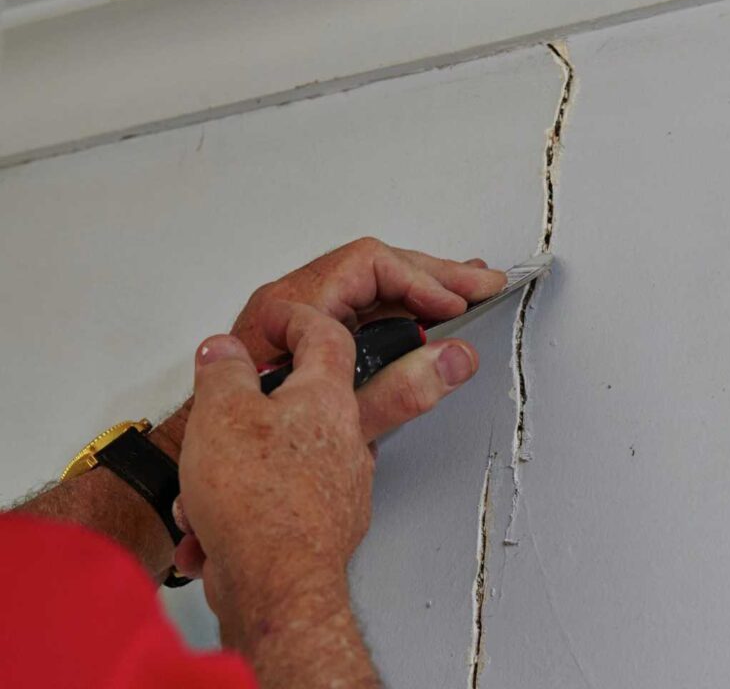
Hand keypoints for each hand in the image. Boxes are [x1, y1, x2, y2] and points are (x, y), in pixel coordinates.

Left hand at [155, 238, 506, 455]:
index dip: (419, 280)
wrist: (213, 495)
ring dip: (422, 284)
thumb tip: (452, 359)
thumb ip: (400, 390)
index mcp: (288, 309)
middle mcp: (291, 304)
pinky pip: (362, 307)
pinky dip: (402, 306)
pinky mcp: (309, 340)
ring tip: (468, 286)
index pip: (368, 267)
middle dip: (434, 274)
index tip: (456, 304)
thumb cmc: (255, 459)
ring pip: (369, 285)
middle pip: (373, 268)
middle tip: (483, 281)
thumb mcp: (338, 425)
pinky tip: (430, 312)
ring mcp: (300, 320)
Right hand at [177, 302, 372, 672]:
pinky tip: (210, 532)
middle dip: (249, 415)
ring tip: (202, 496)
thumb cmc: (259, 501)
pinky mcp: (322, 526)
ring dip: (233, 474)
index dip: (298, 319)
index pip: (326, 336)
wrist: (276, 585)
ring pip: (279, 461)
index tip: (279, 318)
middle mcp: (344, 440)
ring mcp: (338, 485)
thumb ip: (224, 372)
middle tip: (222, 420)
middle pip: (302, 403)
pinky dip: (239, 513)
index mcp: (326, 400)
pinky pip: (273, 504)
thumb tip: (225, 350)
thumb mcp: (222, 413)